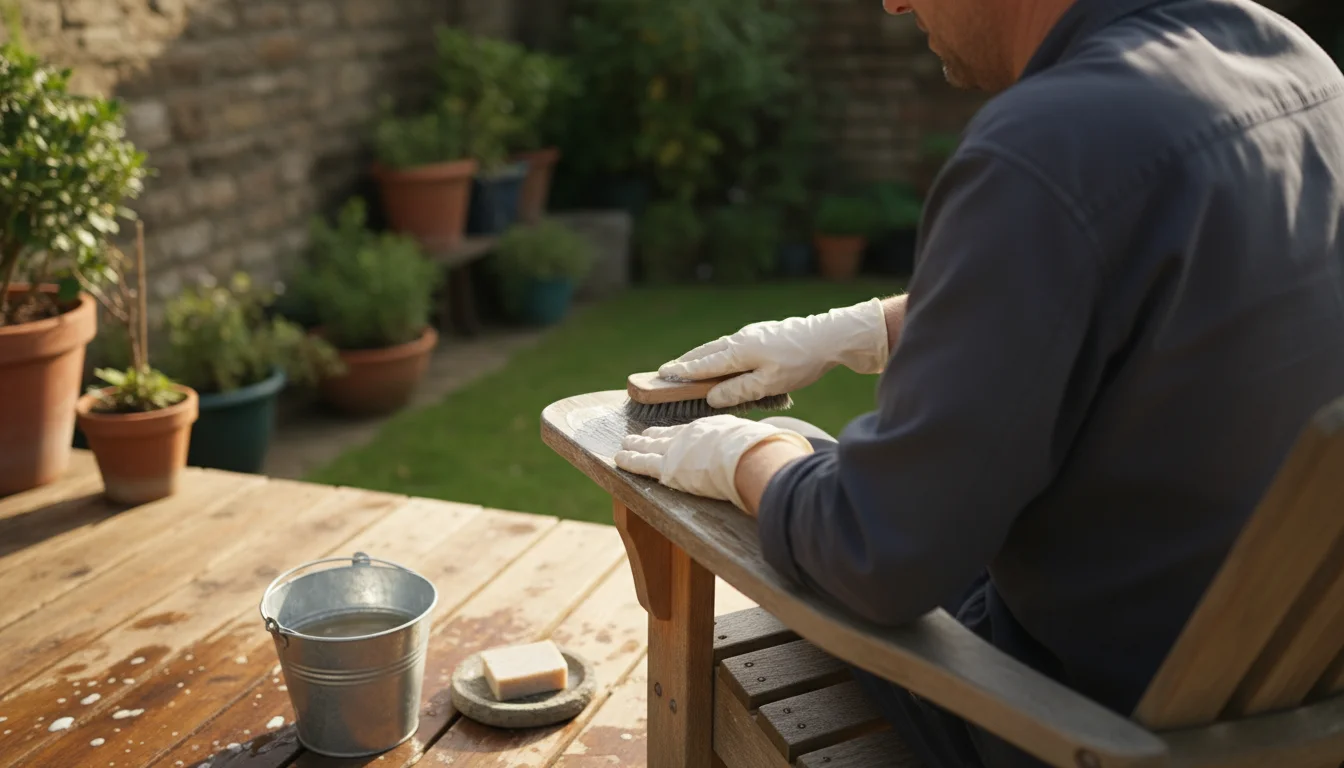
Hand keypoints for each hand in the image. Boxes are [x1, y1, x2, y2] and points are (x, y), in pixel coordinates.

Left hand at [613, 415, 813, 510]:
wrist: (753, 457)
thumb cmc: (764, 451)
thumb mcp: (761, 442)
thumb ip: (763, 446)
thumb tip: (788, 451)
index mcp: (714, 429)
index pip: (690, 431)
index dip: (677, 432)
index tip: (669, 432)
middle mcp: (693, 435)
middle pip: (667, 435)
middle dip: (651, 436)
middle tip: (636, 436)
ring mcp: (680, 449)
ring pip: (650, 448)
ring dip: (635, 448)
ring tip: (623, 446)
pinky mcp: (669, 466)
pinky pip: (643, 463)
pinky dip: (630, 461)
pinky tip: (618, 460)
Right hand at [658, 298, 889, 407]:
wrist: (829, 337)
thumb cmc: (800, 362)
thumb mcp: (768, 384)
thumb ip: (738, 390)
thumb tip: (711, 396)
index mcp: (738, 351)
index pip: (703, 364)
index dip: (683, 371)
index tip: (663, 374)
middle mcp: (740, 339)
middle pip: (706, 352)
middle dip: (687, 361)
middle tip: (667, 370)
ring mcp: (752, 334)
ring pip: (720, 346)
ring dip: (702, 356)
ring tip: (689, 364)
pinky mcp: (763, 334)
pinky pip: (733, 344)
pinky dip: (719, 353)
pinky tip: (723, 358)